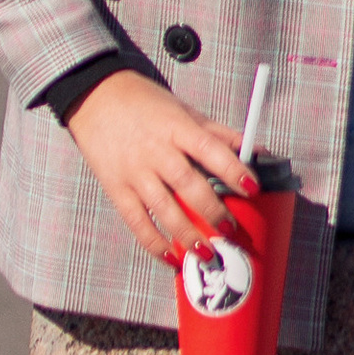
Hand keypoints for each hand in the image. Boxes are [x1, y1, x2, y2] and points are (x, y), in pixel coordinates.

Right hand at [64, 72, 251, 263]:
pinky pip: (137, 222)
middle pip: (187, 184)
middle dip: (212, 210)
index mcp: (176, 127)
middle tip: (232, 230)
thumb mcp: (184, 110)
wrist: (96, 97)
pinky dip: (154, 243)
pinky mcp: (116, 188)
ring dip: (187, 234)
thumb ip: (218, 134)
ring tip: (208, 254)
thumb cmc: (148, 105)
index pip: (208, 149)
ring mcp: (134, 171)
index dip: (232, 168)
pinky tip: (172, 257)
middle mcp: (155, 150)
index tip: (252, 187)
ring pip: (163, 208)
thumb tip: (257, 151)